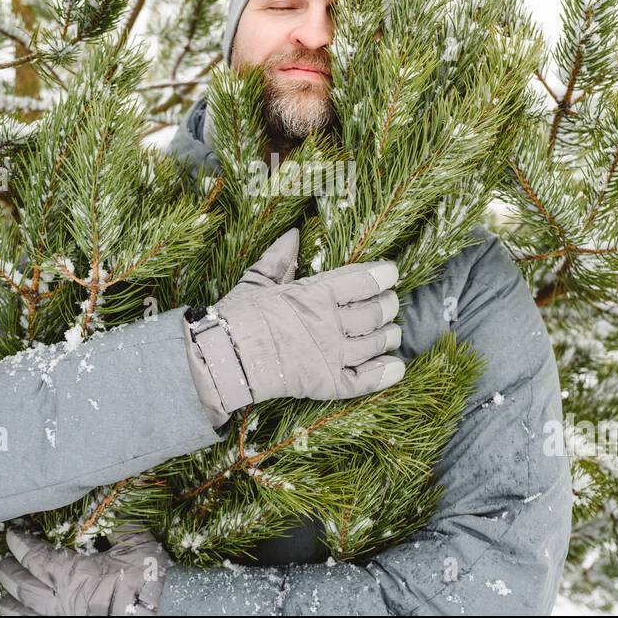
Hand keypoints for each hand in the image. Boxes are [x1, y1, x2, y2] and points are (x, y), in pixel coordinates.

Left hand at [0, 524, 171, 615]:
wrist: (167, 613)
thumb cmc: (150, 580)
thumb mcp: (137, 543)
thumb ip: (120, 517)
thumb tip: (115, 488)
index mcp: (73, 574)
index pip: (35, 556)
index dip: (20, 544)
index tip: (12, 535)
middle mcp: (61, 601)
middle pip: (22, 587)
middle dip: (9, 574)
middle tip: (2, 564)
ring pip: (23, 615)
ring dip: (10, 605)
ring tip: (3, 599)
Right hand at [183, 227, 404, 421]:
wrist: (222, 358)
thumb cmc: (237, 316)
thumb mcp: (257, 280)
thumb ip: (279, 258)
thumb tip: (293, 234)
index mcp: (315, 293)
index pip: (361, 280)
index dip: (382, 275)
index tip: (391, 273)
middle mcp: (330, 322)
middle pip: (374, 312)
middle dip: (388, 305)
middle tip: (390, 303)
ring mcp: (331, 354)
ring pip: (375, 343)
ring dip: (389, 336)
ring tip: (392, 332)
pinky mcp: (327, 383)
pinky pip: (365, 380)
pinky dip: (385, 374)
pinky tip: (396, 366)